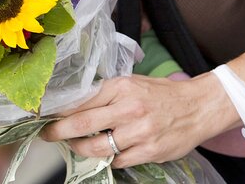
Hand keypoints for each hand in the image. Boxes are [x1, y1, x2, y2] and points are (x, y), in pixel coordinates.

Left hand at [41, 74, 238, 167]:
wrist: (198, 107)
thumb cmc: (160, 94)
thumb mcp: (130, 83)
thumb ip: (105, 93)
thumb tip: (74, 104)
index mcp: (120, 88)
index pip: (81, 101)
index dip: (60, 111)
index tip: (46, 116)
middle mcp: (128, 108)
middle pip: (82, 124)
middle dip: (59, 132)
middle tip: (47, 135)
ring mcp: (140, 132)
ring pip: (98, 146)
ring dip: (80, 148)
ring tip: (74, 145)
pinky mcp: (150, 151)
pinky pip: (118, 160)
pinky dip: (108, 159)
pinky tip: (105, 153)